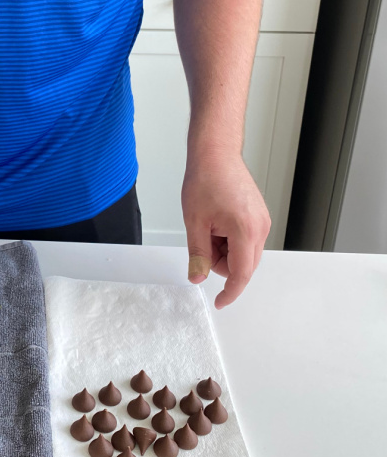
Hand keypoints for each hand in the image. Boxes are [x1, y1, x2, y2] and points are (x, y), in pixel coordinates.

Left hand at [181, 151, 270, 308]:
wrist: (216, 154)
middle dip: (221, 262)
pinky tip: (217, 223)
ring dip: (225, 250)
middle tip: (203, 240)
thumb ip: (198, 254)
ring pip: (244, 254)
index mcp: (245, 230)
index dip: (229, 292)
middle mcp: (260, 227)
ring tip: (209, 225)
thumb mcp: (195, 222)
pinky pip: (246, 241)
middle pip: (243, 266)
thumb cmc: (206, 179)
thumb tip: (198, 277)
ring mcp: (262, 221)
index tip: (220, 302)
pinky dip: (230, 240)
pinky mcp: (259, 216)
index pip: (241, 274)